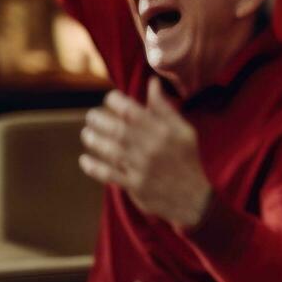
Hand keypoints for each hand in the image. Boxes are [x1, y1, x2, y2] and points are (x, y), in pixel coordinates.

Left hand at [79, 78, 212, 228]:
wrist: (196, 198)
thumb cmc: (189, 159)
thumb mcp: (184, 130)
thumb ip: (164, 108)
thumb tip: (152, 82)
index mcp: (163, 132)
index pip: (132, 111)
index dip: (115, 101)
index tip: (109, 99)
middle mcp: (151, 148)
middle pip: (117, 130)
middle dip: (99, 120)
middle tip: (91, 116)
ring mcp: (142, 168)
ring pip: (111, 150)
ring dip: (94, 140)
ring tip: (86, 133)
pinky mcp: (136, 186)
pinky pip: (110, 175)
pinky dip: (94, 167)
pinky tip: (84, 160)